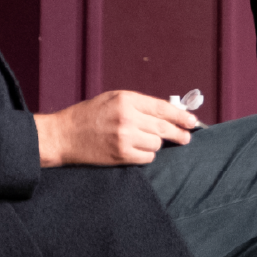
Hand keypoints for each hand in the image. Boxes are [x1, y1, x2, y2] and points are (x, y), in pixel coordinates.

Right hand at [34, 90, 197, 166]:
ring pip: (156, 144)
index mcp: (126, 99)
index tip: (192, 121)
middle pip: (164, 127)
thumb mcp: (113, 99)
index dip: (181, 116)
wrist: (64, 135)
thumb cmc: (89, 115)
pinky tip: (136, 150)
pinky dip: (146, 155)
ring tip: (143, 141)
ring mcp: (124, 138)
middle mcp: (127, 117)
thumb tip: (167, 112)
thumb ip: (138, 104)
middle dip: (179, 134)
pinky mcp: (120, 155)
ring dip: (155, 144)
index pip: (162, 107)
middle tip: (186, 138)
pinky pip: (147, 158)